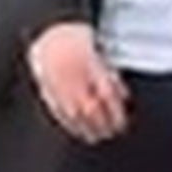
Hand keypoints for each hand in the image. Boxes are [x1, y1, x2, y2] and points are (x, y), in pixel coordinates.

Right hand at [26, 23, 128, 142]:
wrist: (49, 34)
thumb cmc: (77, 42)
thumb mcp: (100, 55)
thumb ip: (111, 77)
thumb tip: (123, 96)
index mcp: (91, 67)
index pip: (107, 97)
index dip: (116, 114)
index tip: (121, 124)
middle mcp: (76, 79)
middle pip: (92, 110)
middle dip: (103, 125)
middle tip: (111, 133)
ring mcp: (60, 86)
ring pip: (75, 115)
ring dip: (87, 129)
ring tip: (95, 137)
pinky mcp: (47, 91)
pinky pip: (59, 112)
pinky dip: (69, 124)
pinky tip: (76, 130)